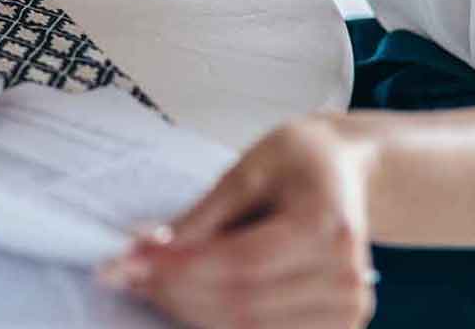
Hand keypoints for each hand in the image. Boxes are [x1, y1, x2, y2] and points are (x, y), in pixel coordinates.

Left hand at [98, 116, 377, 327]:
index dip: (179, 268)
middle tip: (126, 274)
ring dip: (190, 311)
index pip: (242, 263)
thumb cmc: (299, 161)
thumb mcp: (248, 168)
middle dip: (174, 292)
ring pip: (248, 328)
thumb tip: (151, 250)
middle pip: (242, 303)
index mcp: (326, 227)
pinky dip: (217, 320)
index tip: (128, 261)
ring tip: (149, 283)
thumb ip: (203, 216)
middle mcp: (346, 278)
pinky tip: (185, 298)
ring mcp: (346, 310)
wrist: (347, 174)